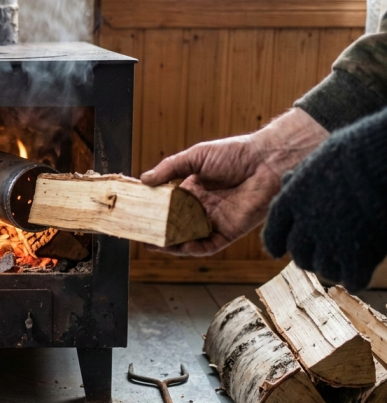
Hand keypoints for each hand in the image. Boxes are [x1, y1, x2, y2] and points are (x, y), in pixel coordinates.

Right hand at [140, 109, 328, 255]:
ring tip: (152, 244)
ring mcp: (215, 221)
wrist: (268, 162)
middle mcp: (202, 207)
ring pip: (188, 237)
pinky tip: (178, 247)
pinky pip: (207, 245)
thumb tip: (144, 180)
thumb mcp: (196, 156)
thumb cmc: (235, 154)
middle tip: (138, 233)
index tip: (135, 214)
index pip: (167, 204)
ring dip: (170, 243)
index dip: (152, 210)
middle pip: (174, 224)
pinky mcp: (229, 232)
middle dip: (157, 230)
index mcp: (193, 189)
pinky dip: (192, 249)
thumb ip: (170, 168)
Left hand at [262, 107, 386, 291]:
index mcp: (290, 202)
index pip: (274, 233)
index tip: (278, 251)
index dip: (276, 244)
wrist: (377, 162)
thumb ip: (299, 180)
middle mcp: (306, 224)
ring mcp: (331, 241)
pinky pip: (351, 278)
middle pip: (298, 253)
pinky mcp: (358, 254)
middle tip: (319, 255)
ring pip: (321, 268)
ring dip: (329, 268)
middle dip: (306, 256)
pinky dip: (354, 279)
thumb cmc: (350, 154)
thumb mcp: (314, 163)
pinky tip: (359, 274)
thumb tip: (286, 181)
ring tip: (340, 264)